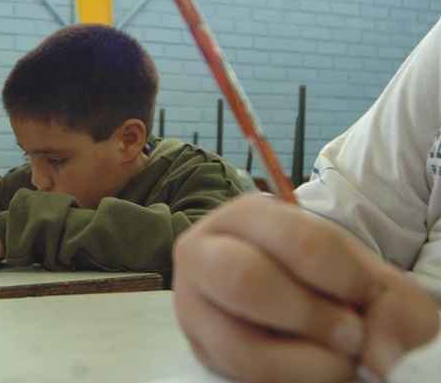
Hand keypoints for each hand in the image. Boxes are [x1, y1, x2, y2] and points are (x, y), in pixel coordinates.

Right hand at [172, 194, 439, 382]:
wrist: (295, 298)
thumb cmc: (326, 278)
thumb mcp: (362, 275)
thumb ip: (388, 303)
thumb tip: (379, 355)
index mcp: (245, 215)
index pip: (295, 240)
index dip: (343, 277)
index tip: (367, 296)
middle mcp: (202, 253)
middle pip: (244, 280)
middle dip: (310, 315)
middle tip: (350, 334)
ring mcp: (192, 304)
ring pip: (236, 343)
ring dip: (302, 361)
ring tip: (337, 359)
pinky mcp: (200, 348)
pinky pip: (238, 375)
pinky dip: (287, 379)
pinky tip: (312, 368)